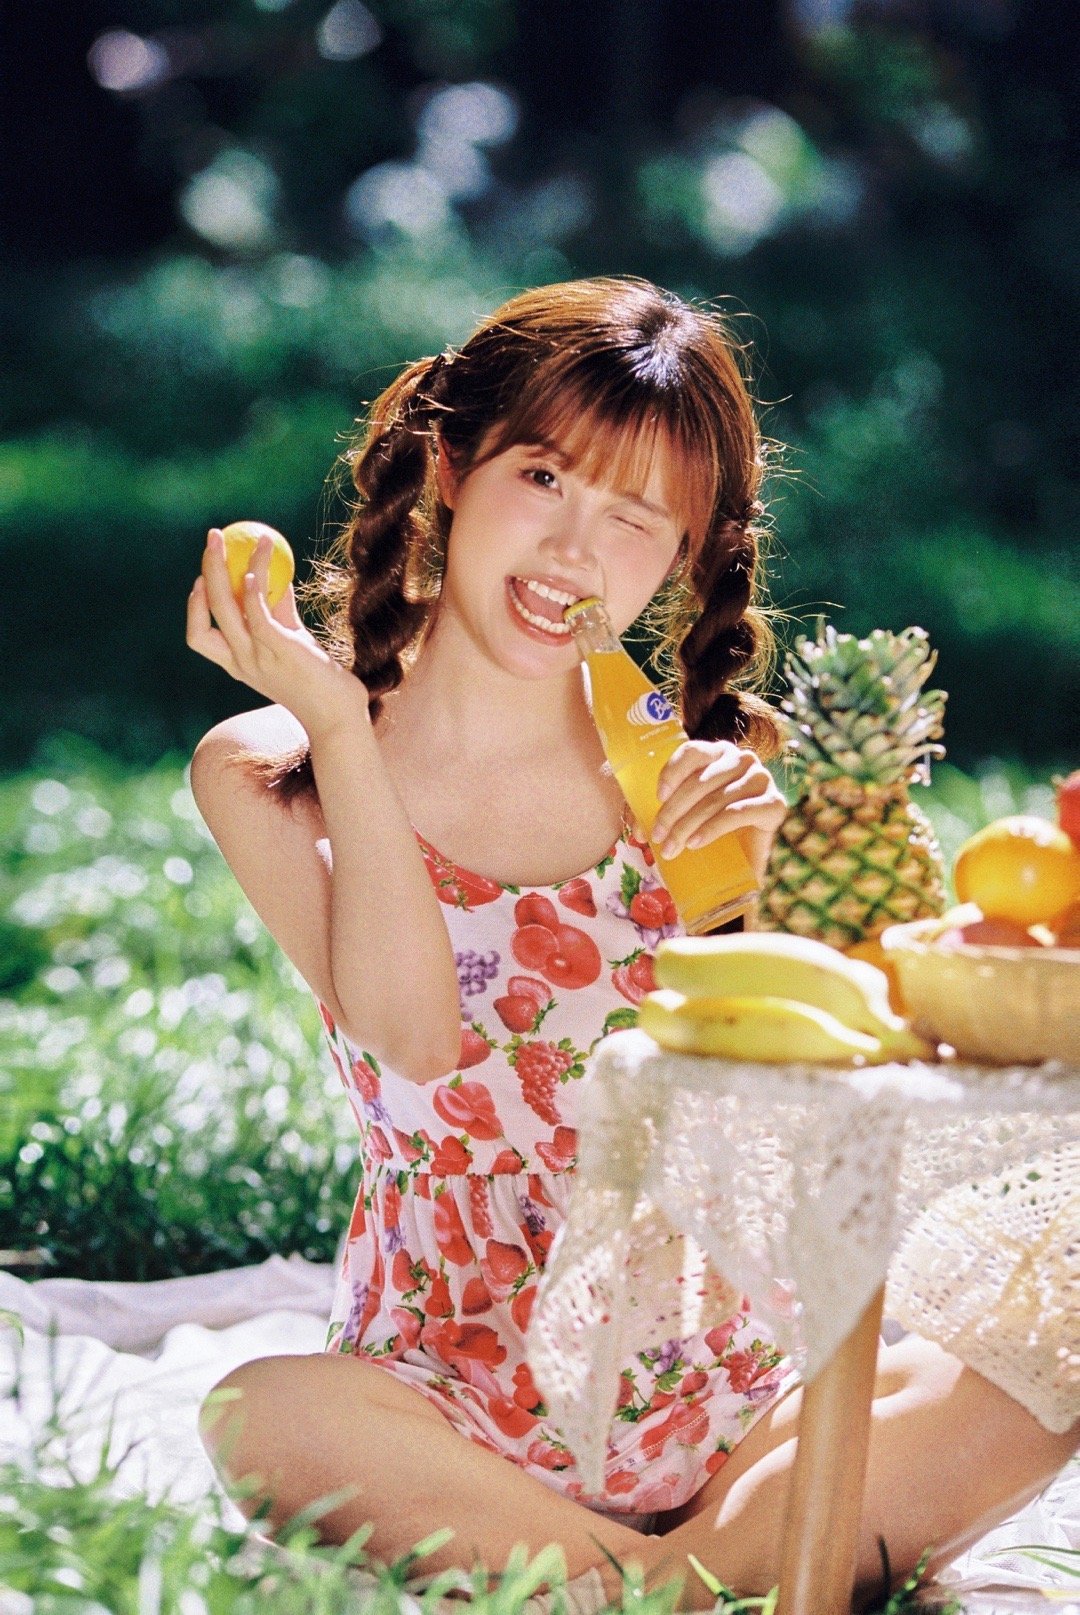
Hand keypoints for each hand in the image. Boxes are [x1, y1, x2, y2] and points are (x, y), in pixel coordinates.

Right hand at [186, 528, 366, 740]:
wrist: (338, 716)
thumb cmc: (318, 682)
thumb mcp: (292, 643)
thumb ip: (281, 614)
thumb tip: (279, 578)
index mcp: (238, 663)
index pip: (199, 635)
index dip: (195, 606)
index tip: (203, 578)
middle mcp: (240, 661)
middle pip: (207, 611)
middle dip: (208, 569)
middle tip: (214, 538)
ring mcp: (257, 657)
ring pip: (227, 606)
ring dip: (230, 567)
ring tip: (243, 538)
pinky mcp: (280, 650)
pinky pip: (258, 613)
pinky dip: (255, 587)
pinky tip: (261, 564)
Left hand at [648, 740, 787, 883]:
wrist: (745, 860)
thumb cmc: (710, 830)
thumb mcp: (682, 816)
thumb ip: (660, 814)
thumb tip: (637, 831)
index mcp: (718, 753)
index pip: (693, 752)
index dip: (672, 772)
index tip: (657, 798)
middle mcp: (742, 759)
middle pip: (700, 781)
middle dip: (673, 811)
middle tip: (657, 837)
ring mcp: (761, 779)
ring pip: (716, 799)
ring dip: (687, 825)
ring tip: (671, 848)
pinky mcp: (775, 804)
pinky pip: (737, 812)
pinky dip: (712, 828)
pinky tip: (695, 843)